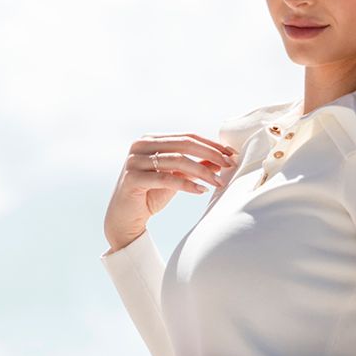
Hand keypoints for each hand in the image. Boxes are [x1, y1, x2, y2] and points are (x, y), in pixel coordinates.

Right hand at [103, 131, 238, 252]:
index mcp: (150, 139)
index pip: (186, 137)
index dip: (210, 144)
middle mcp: (140, 145)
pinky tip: (201, 191)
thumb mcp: (175, 177)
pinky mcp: (133, 178)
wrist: (125, 218)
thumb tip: (219, 159)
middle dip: (210, 154)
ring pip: (177, 160)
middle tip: (229, 165)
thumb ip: (193, 165)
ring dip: (202, 171)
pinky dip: (187, 184)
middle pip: (183, 144)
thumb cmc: (150, 195)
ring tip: (217, 182)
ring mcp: (135, 160)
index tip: (230, 154)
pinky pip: (166, 178)